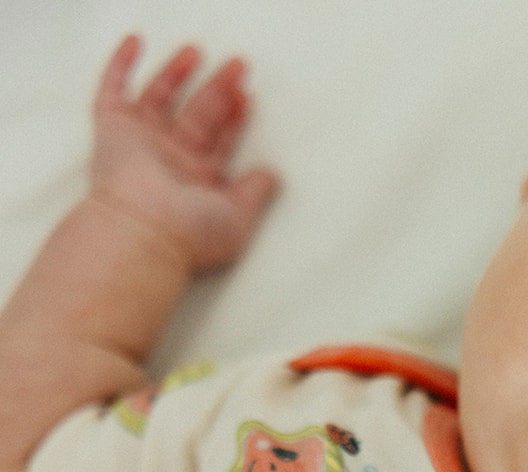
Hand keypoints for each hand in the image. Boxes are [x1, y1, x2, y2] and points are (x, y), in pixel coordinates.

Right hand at [90, 36, 279, 271]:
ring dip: (177, 73)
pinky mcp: (112, 130)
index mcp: (199, 182)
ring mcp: (141, 144)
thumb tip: (273, 176)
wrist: (142, 229)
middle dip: (219, 90)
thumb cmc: (190, 233)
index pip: (220, 142)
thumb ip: (256, 193)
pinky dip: (121, 65)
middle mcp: (171, 161)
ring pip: (160, 98)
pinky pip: (112, 90)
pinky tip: (137, 42)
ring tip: (197, 51)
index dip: (236, 119)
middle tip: (239, 66)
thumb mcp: (238, 217)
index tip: (249, 98)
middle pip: (198, 115)